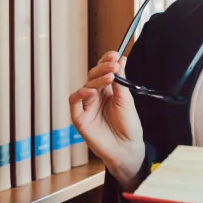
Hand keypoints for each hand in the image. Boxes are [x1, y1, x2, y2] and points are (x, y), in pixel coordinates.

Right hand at [69, 51, 144, 189]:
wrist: (127, 149)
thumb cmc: (129, 126)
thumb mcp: (127, 100)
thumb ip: (121, 81)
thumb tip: (121, 59)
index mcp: (108, 90)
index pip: (103, 71)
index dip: (107, 61)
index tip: (114, 54)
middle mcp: (96, 96)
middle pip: (93, 76)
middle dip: (102, 68)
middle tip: (113, 64)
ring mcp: (87, 106)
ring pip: (85, 85)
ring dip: (96, 79)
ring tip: (109, 77)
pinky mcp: (80, 118)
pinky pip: (74, 102)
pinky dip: (80, 94)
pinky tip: (90, 90)